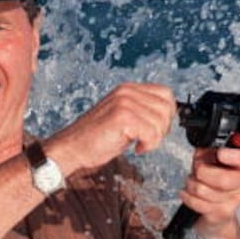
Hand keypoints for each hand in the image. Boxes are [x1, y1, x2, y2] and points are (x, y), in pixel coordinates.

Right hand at [49, 82, 176, 173]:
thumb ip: (142, 112)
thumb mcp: (123, 119)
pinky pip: (152, 133)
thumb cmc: (96, 139)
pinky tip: (135, 148)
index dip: (166, 115)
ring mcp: (124, 103)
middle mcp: (126, 92)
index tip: (154, 130)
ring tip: (139, 144)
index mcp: (128, 89)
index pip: (166, 94)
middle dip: (162, 129)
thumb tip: (166, 117)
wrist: (72, 148)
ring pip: (161, 122)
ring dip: (154, 139)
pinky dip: (148, 145)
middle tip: (146, 139)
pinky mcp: (122, 117)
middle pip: (167, 108)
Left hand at [179, 146, 239, 238]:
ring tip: (194, 181)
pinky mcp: (221, 213)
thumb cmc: (214, 178)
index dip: (233, 156)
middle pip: (224, 180)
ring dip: (192, 184)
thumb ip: (209, 150)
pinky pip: (197, 203)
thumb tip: (204, 150)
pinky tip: (188, 192)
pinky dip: (187, 195)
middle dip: (203, 173)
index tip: (220, 154)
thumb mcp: (210, 157)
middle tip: (198, 169)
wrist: (215, 206)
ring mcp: (234, 200)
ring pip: (204, 191)